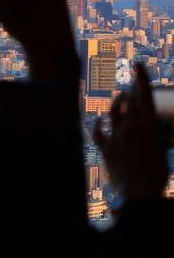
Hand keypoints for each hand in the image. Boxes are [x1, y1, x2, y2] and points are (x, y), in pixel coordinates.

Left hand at [93, 62, 170, 204]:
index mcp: (148, 127)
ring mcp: (116, 138)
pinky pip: (98, 132)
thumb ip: (152, 135)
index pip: (144, 96)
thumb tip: (148, 127)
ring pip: (112, 113)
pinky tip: (97, 120)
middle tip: (132, 85)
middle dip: (130, 91)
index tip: (138, 64)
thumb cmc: (156, 175)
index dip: (140, 78)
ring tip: (119, 98)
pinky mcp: (105, 149)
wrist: (139, 193)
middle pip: (129, 102)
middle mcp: (130, 128)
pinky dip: (97, 124)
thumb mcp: (161, 150)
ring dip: (116, 103)